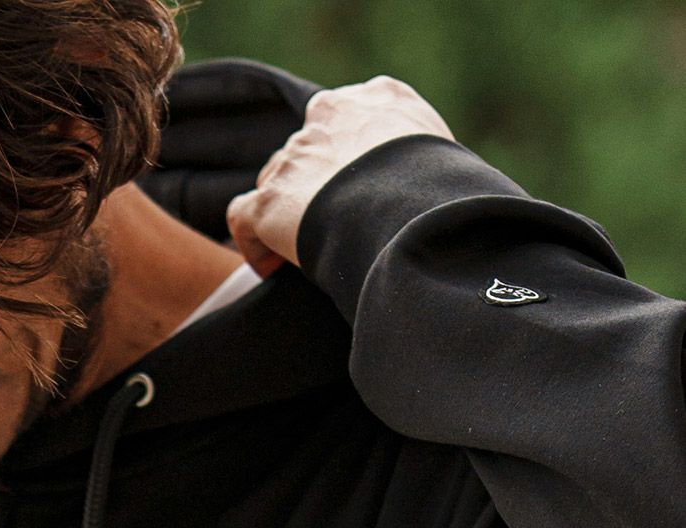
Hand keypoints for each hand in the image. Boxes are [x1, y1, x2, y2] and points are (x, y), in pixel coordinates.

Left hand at [225, 74, 456, 277]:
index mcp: (378, 97)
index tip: (356, 188)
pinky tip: (271, 268)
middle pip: (308, 149)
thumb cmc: (443, 191)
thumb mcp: (446, 154)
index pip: (348, 116)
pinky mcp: (270, 197)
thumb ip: (422, 156)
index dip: (347, 156)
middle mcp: (329, 115)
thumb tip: (427, 193)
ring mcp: (295, 154)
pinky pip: (243, 215)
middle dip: (314, 186)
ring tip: (303, 252)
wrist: (410, 211)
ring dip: (285, 214)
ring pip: (275, 180)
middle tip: (331, 226)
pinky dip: (253, 243)